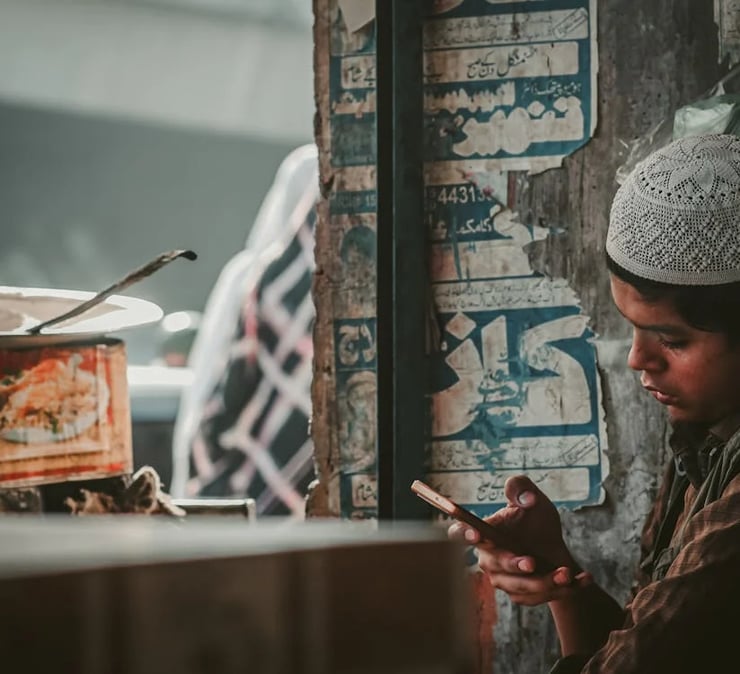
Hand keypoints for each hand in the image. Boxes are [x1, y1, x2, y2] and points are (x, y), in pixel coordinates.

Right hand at [448, 475, 591, 604]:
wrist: (552, 546)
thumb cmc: (534, 520)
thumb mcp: (532, 497)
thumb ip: (522, 488)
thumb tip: (526, 498)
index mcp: (484, 532)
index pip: (461, 533)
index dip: (464, 534)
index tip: (476, 534)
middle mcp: (489, 559)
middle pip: (495, 566)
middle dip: (513, 565)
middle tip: (532, 562)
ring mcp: (504, 580)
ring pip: (520, 587)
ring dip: (545, 582)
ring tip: (566, 572)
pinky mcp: (522, 595)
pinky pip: (541, 597)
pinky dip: (564, 590)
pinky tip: (582, 579)